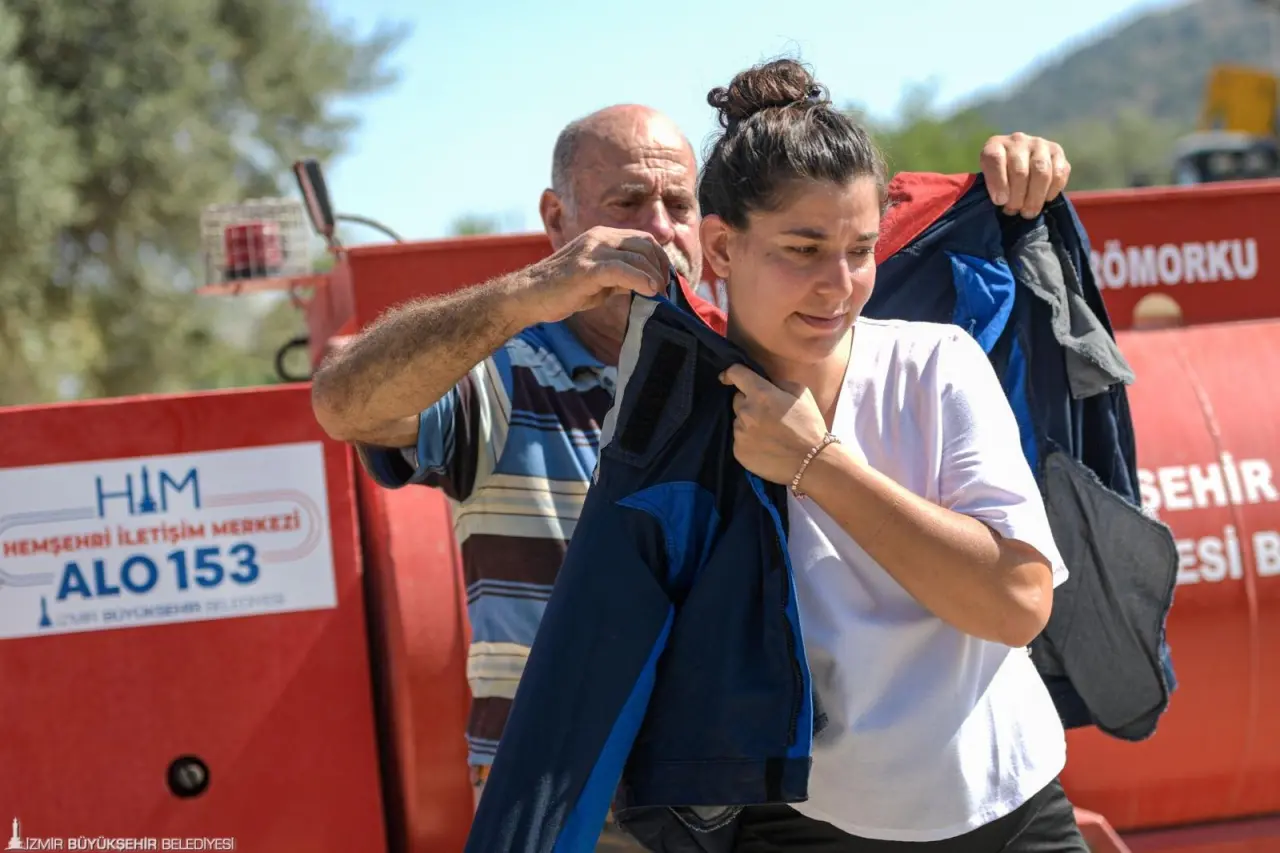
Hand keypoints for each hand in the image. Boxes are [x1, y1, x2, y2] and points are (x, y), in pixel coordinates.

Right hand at [523, 226, 670, 323]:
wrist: (528, 295)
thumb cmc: (562, 290)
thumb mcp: (600, 281)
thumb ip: (622, 277)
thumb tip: (648, 285)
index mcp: (602, 236)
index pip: (643, 239)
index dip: (660, 259)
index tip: (665, 281)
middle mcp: (599, 237)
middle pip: (645, 244)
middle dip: (661, 268)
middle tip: (665, 290)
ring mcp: (591, 251)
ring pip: (637, 256)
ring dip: (654, 277)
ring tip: (659, 295)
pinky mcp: (585, 269)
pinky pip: (621, 270)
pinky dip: (640, 280)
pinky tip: (649, 292)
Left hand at [719, 364, 827, 485]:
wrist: (811, 462)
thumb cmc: (810, 425)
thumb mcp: (801, 393)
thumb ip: (779, 382)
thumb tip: (765, 380)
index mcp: (760, 393)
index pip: (735, 373)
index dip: (732, 373)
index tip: (729, 377)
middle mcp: (745, 411)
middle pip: (737, 400)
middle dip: (749, 403)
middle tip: (767, 414)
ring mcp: (740, 433)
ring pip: (738, 421)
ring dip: (749, 423)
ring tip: (769, 434)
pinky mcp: (738, 451)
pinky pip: (739, 440)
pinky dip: (749, 441)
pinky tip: (765, 447)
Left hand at [979, 133, 1070, 218]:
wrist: (1018, 165)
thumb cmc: (998, 178)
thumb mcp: (987, 180)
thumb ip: (991, 188)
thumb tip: (1003, 201)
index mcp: (995, 145)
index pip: (995, 159)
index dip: (997, 183)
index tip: (999, 202)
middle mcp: (1018, 140)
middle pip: (1020, 171)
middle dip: (1017, 197)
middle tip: (1014, 211)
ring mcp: (1039, 144)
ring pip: (1041, 172)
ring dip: (1035, 197)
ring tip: (1029, 212)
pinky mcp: (1057, 152)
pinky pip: (1059, 173)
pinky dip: (1053, 190)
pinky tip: (1045, 200)